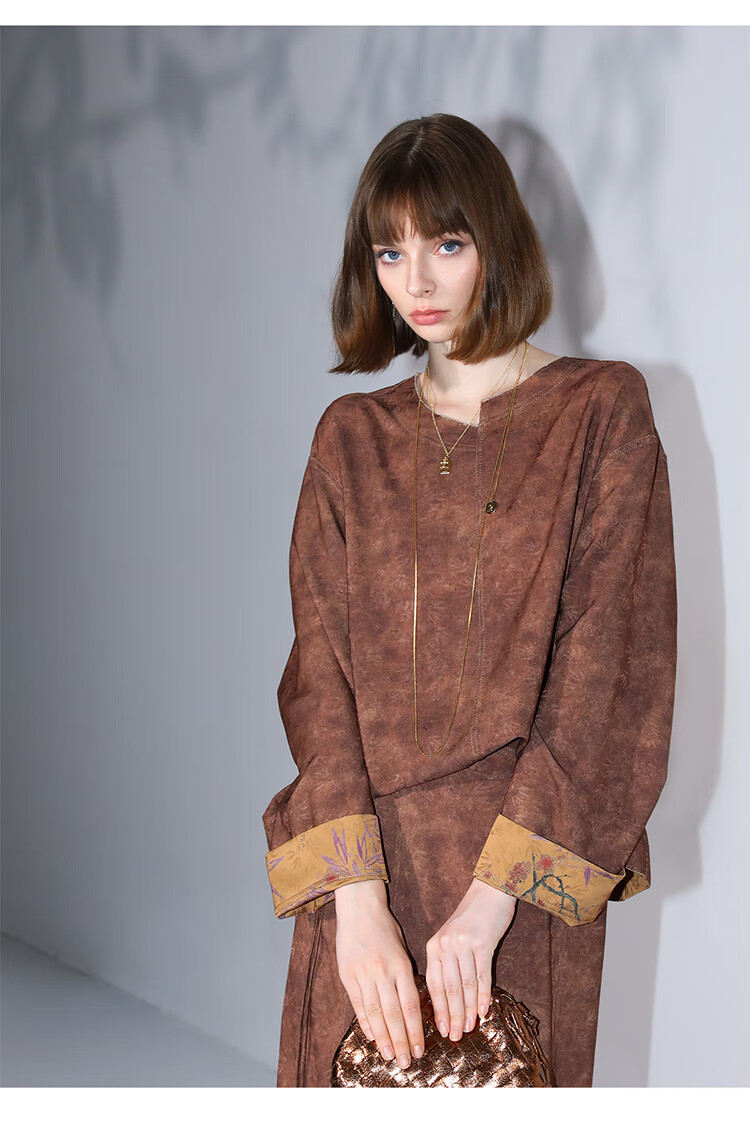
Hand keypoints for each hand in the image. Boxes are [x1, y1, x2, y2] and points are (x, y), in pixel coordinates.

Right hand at [334, 879, 424, 1068]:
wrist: (359, 908)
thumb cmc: (385, 928)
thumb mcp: (402, 949)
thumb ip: (405, 977)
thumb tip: (410, 1009)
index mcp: (401, 965)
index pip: (411, 1006)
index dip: (415, 1031)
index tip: (420, 1049)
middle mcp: (382, 972)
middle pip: (394, 1015)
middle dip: (401, 1041)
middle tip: (407, 1062)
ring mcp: (363, 974)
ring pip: (375, 1013)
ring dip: (383, 1038)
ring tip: (390, 1056)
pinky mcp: (347, 974)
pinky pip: (357, 1003)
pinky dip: (365, 1022)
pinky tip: (372, 1036)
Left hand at [425, 877, 516, 1041]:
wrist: (490, 892)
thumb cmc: (471, 918)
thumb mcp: (451, 938)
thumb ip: (447, 963)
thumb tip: (450, 1000)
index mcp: (433, 946)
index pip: (433, 985)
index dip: (437, 1009)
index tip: (440, 1030)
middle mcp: (445, 945)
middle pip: (448, 988)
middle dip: (450, 1016)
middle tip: (453, 1037)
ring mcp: (463, 944)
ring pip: (464, 985)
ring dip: (467, 1010)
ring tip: (468, 1028)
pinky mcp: (482, 942)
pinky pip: (481, 975)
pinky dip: (482, 996)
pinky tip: (484, 1011)